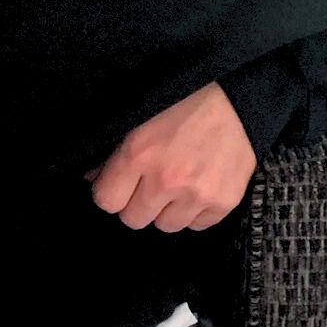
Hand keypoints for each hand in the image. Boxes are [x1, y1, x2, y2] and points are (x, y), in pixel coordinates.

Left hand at [87, 82, 256, 232]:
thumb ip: (111, 153)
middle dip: (135, 203)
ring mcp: (197, 195)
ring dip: (165, 210)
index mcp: (138, 155)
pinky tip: (196, 189)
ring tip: (174, 185)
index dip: (110, 192)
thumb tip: (92, 178)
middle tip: (147, 183)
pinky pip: (196, 226)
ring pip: (165, 226)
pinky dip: (193, 213)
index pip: (106, 202)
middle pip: (133, 220)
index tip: (118, 184)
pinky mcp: (224, 202)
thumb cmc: (179, 103)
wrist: (234, 100)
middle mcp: (167, 180)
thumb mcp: (135, 119)